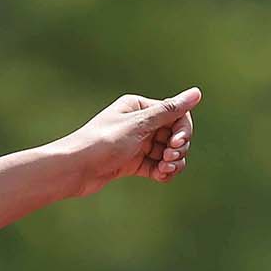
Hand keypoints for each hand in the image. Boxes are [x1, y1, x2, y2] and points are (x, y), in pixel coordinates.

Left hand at [58, 87, 199, 197]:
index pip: (175, 114)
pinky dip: (163, 171)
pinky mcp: (131, 163)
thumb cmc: (102, 142)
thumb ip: (169, 111)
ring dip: (172, 162)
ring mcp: (136, 144)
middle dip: (177, 147)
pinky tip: (162, 177)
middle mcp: (139, 124)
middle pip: (173, 134)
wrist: (74, 170)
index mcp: (139, 107)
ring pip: (167, 152)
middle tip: (169, 157)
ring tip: (164, 170)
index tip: (177, 142)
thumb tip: (197, 93)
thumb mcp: (138, 125)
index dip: (182, 129)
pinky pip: (156, 166)